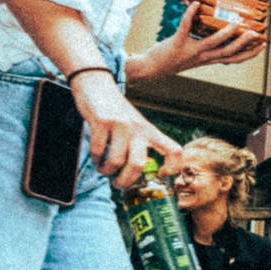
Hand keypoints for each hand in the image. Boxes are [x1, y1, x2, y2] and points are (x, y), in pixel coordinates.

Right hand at [70, 70, 173, 190]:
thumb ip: (139, 145)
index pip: (174, 150)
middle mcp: (138, 129)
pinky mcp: (102, 122)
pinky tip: (96, 156)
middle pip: (139, 165)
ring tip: (104, 169)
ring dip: (107, 171)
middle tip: (118, 184)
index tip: (160, 176)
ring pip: (116, 162)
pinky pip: (99, 151)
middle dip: (126, 181)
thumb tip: (136, 176)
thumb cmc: (116, 112)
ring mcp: (121, 125)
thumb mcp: (135, 126)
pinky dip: (96, 159)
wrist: (97, 85)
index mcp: (150, 131)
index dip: (172, 168)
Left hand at [131, 18, 266, 81]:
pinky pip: (185, 27)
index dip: (249, 53)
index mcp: (208, 60)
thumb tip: (214, 32)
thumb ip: (203, 47)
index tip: (262, 45)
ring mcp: (190, 51)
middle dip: (243, 44)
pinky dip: (190, 15)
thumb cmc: (170, 59)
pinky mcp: (177, 43)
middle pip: (228, 53)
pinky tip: (196, 4)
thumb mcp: (192, 54)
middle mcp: (202, 58)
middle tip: (256, 34)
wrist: (150, 69)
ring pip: (212, 44)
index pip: (233, 59)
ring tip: (235, 24)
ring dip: (224, 34)